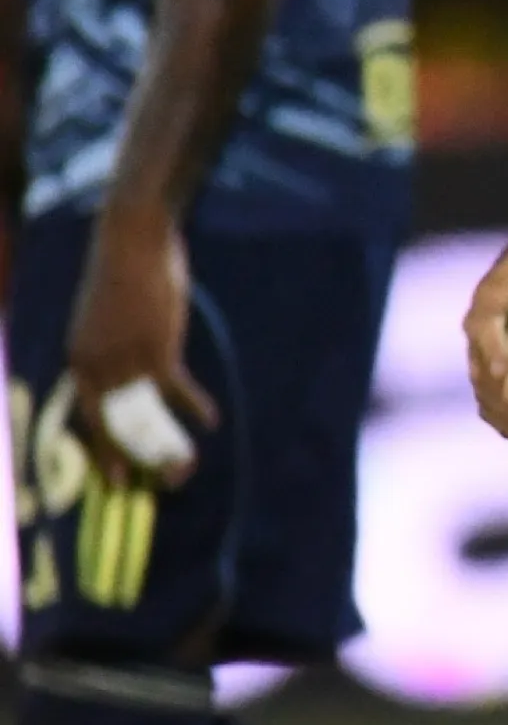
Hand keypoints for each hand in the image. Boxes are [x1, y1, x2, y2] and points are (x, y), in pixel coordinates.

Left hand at [66, 202, 211, 482]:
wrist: (132, 240)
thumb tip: (129, 367)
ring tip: (186, 465)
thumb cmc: (122, 271)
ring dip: (168, 445)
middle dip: (134, 459)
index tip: (117, 477)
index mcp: (80, 359)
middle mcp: (96, 367)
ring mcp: (124, 360)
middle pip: (115, 427)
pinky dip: (193, 407)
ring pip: (145, 417)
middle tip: (154, 484)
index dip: (104, 450)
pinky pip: (175, 391)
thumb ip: (112, 345)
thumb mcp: (106, 316)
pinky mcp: (154, 349)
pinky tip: (210, 420)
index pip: (88, 417)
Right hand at [463, 219, 507, 444]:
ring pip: (486, 390)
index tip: (504, 375)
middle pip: (482, 369)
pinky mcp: (502, 362)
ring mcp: (487, 349)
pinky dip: (504, 417)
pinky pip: (495, 396)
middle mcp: (479, 329)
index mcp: (488, 301)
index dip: (492, 352)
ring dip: (504, 415)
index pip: (483, 331)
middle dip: (502, 396)